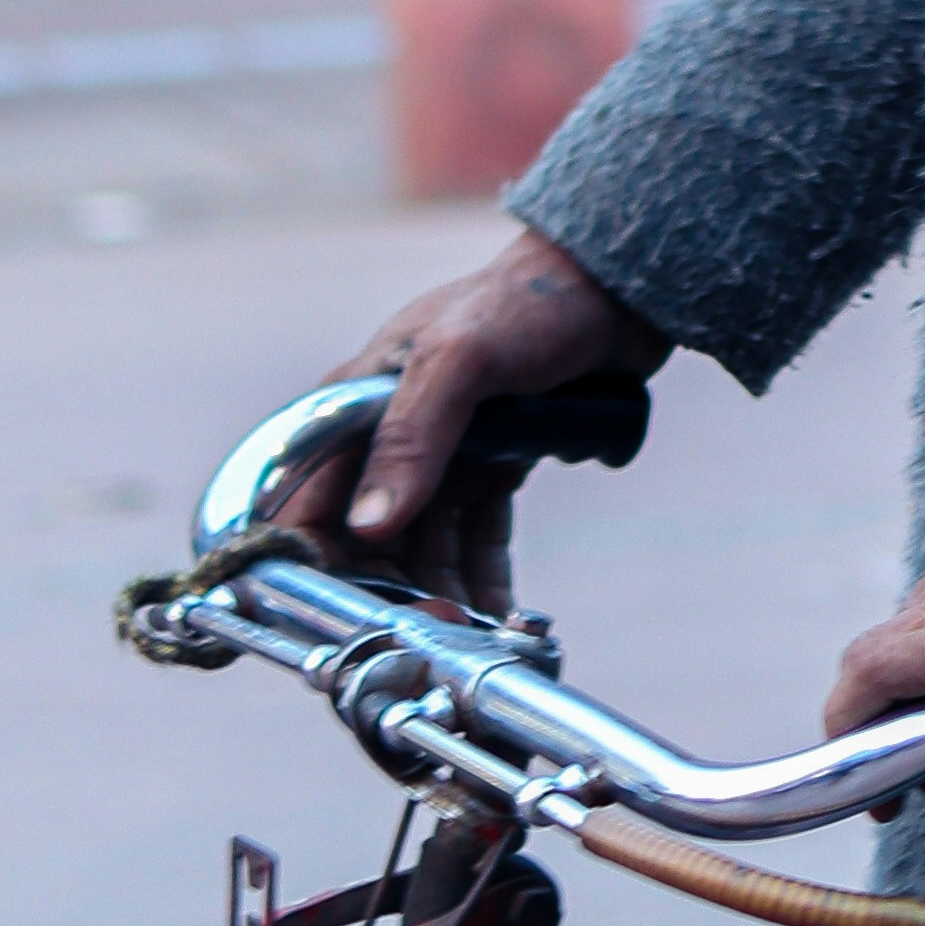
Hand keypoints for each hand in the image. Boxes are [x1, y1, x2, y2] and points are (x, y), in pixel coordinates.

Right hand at [297, 224, 667, 614]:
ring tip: (470, 638)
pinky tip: (501, 618)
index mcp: (356, 402)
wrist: (616, 287)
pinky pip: (474, 540)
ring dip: (441, 596)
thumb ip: (412, 436)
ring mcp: (441, 454)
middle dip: (391, 593)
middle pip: (366, 538)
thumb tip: (368, 526)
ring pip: (424, 548)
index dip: (311, 562)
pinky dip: (483, 580)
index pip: (309, 498)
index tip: (334, 621)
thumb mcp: (462, 358)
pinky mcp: (490, 467)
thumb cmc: (529, 301)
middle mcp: (387, 434)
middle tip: (428, 637)